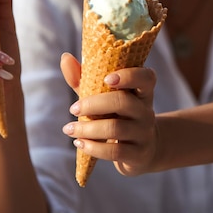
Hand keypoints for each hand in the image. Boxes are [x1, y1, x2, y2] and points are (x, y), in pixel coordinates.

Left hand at [61, 54, 158, 176]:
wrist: (143, 150)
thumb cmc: (118, 116)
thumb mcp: (104, 97)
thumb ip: (85, 79)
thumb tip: (65, 58)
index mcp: (142, 91)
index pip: (146, 77)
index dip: (129, 76)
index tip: (106, 78)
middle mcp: (147, 110)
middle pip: (123, 102)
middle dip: (93, 104)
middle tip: (73, 109)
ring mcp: (144, 133)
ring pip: (115, 128)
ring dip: (87, 129)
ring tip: (69, 129)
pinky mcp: (139, 154)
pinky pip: (115, 152)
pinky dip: (93, 147)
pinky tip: (79, 143)